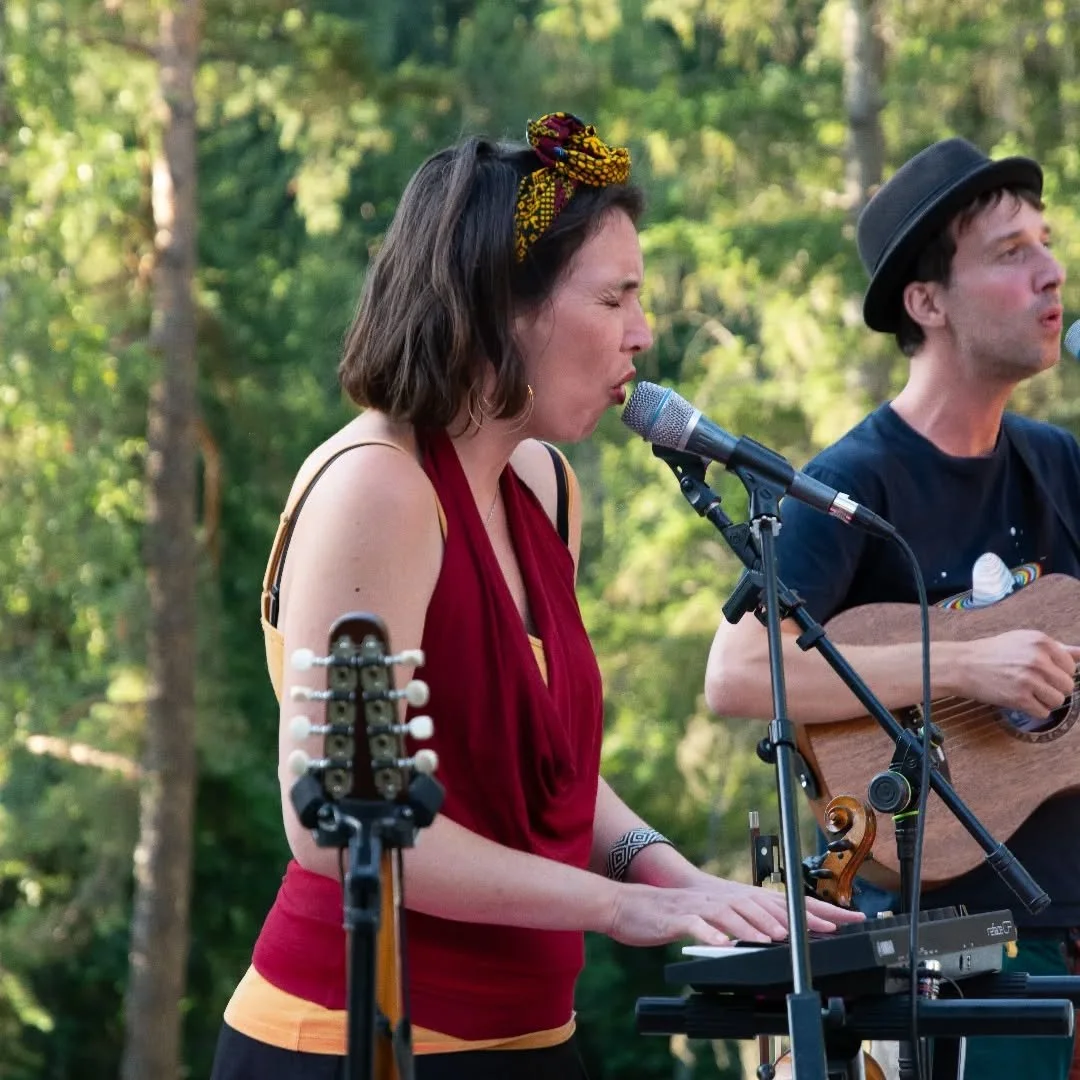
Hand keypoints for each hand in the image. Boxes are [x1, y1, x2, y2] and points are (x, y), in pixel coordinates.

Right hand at [606, 874, 863, 947]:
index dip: (813, 910)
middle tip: (826, 929)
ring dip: (755, 925)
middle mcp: (720, 897)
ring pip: (732, 913)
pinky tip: (723, 945)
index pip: (780, 902)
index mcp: (732, 898)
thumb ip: (740, 921)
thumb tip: (774, 932)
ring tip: (777, 938)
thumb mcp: (711, 916)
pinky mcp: (677, 917)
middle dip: (796, 917)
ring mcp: (699, 906)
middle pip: (764, 904)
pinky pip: (696, 925)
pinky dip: (711, 935)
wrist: (629, 905)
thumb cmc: (671, 914)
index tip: (844, 919)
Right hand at [954, 631, 1079, 717]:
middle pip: (1067, 685)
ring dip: (1045, 701)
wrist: (963, 665)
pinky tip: (1022, 701)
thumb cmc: (992, 652)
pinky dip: (1034, 710)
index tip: (1043, 673)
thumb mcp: (1023, 640)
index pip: (1071, 665)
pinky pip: (1043, 712)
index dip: (1058, 672)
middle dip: (1053, 688)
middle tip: (1035, 684)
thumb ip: (1056, 647)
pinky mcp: (1020, 698)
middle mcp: (1037, 660)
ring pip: (1058, 700)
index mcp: (1041, 642)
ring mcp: (1029, 680)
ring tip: (1029, 693)